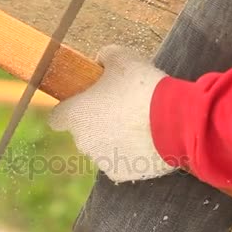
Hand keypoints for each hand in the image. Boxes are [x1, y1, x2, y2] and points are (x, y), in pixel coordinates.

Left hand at [48, 45, 175, 181]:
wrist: (173, 121)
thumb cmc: (143, 87)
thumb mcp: (123, 58)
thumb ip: (106, 57)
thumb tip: (103, 60)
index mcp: (75, 114)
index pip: (57, 117)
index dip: (69, 109)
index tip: (84, 103)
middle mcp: (82, 141)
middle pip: (83, 132)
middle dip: (97, 122)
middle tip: (122, 108)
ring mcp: (101, 160)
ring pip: (102, 148)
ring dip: (114, 138)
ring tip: (140, 124)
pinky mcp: (121, 173)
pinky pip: (121, 161)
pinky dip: (131, 154)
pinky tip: (148, 140)